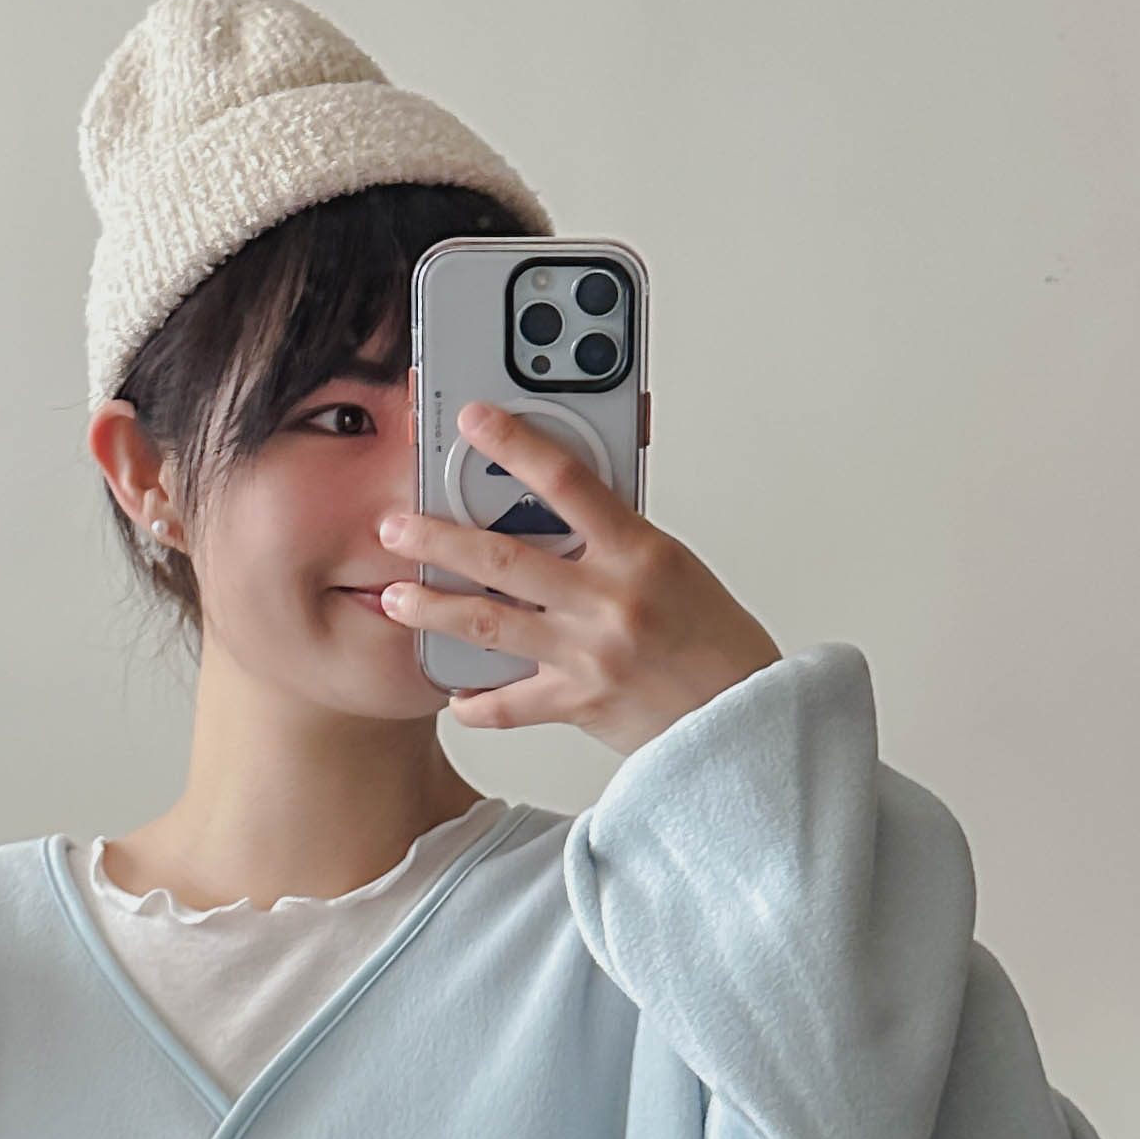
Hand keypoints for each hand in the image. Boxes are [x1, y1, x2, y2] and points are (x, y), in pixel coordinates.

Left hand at [374, 400, 779, 749]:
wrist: (747, 719)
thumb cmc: (713, 638)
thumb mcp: (672, 566)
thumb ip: (613, 536)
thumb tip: (555, 500)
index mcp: (640, 552)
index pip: (569, 481)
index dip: (515, 444)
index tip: (473, 419)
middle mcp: (611, 600)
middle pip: (504, 557)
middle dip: (437, 539)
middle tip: (394, 526)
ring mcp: (591, 654)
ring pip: (491, 625)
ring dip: (433, 610)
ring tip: (393, 598)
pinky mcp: (580, 704)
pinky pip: (509, 704)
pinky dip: (475, 701)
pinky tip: (452, 692)